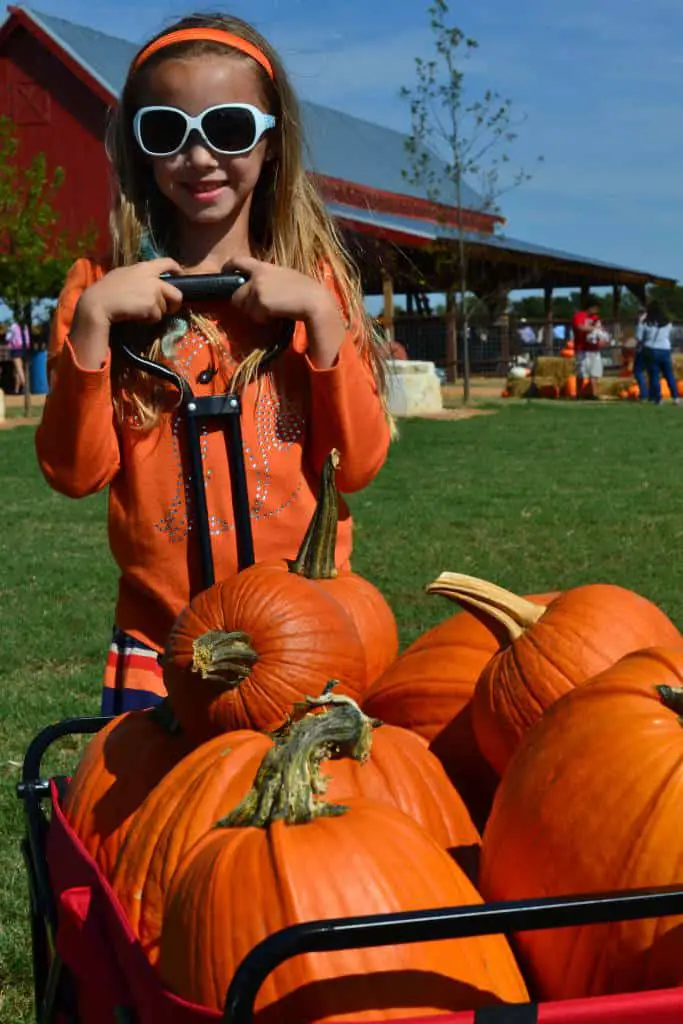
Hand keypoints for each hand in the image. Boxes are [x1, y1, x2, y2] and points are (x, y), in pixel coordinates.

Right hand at [75, 258, 183, 327]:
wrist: (99, 302)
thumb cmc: (106, 289)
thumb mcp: (123, 275)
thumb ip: (139, 276)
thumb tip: (147, 282)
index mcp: (144, 267)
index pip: (167, 262)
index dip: (177, 269)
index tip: (180, 275)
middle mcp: (152, 278)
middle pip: (177, 293)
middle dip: (174, 304)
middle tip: (168, 309)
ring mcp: (153, 292)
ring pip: (165, 308)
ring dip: (155, 313)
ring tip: (140, 311)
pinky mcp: (151, 306)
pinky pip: (156, 317)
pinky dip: (149, 320)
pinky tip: (136, 316)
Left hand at [227, 257, 344, 367]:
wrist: (313, 300)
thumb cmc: (304, 290)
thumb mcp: (284, 276)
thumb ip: (268, 278)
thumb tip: (257, 288)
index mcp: (263, 267)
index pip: (239, 261)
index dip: (229, 267)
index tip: (225, 272)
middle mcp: (257, 277)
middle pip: (236, 295)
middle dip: (244, 304)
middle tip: (259, 308)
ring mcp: (257, 290)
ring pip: (245, 308)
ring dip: (256, 313)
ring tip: (273, 311)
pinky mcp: (260, 303)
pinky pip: (255, 317)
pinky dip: (264, 320)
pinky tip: (277, 315)